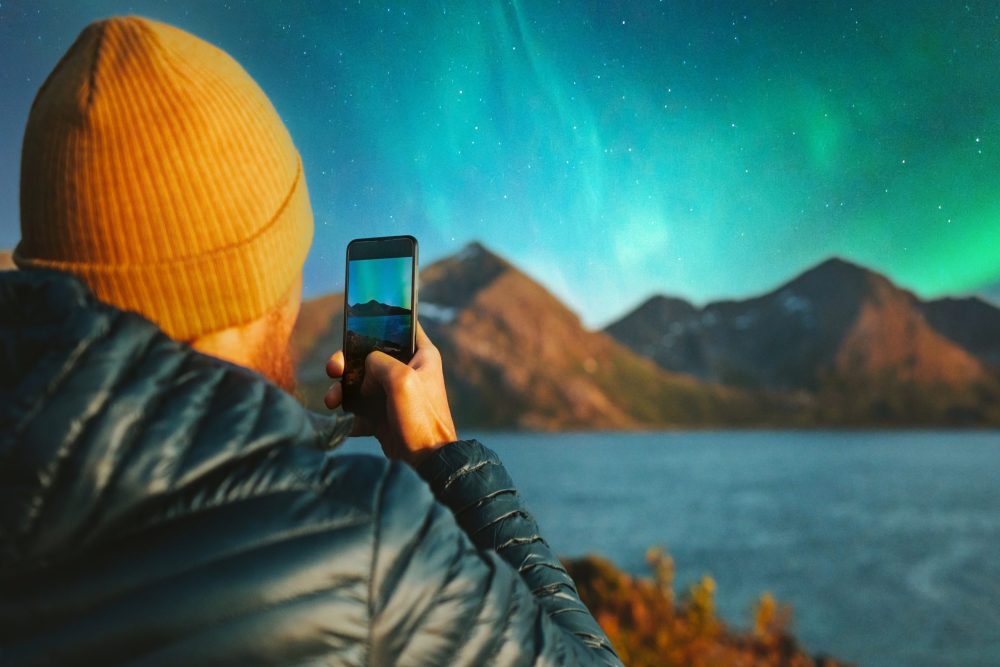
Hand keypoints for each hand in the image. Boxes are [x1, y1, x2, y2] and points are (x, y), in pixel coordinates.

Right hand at [324, 323, 457, 465]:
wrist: (426, 461)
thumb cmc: (421, 418)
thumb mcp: (401, 379)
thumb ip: (380, 361)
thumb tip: (365, 366)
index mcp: (422, 355)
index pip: (403, 325)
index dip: (381, 320)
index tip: (358, 321)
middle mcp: (408, 371)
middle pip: (370, 355)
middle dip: (347, 361)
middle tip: (333, 368)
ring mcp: (394, 393)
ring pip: (360, 382)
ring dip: (341, 390)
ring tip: (331, 401)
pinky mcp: (383, 414)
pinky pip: (360, 407)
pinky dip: (350, 414)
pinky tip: (348, 423)